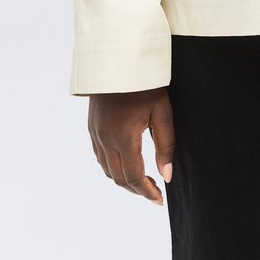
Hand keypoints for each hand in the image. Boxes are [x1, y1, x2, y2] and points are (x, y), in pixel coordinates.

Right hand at [87, 87, 174, 203]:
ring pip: (107, 169)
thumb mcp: (162, 111)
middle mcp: (105, 139)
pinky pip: (100, 156)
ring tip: (143, 182)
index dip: (147, 192)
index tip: (159, 200)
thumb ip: (165, 145)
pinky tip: (125, 165)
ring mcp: (96, 133)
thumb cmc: (145, 82)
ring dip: (123, 180)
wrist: (118, 59)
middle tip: (154, 193)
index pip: (134, 177)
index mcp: (124, 138)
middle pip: (119, 178)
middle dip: (137, 189)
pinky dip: (112, 167)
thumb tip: (167, 176)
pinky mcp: (92, 126)